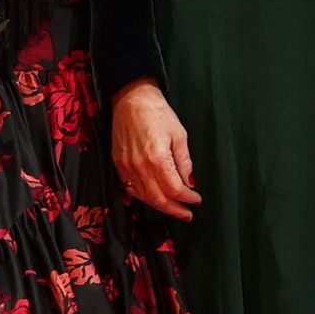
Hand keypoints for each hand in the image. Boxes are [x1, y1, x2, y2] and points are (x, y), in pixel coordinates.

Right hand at [113, 80, 201, 219]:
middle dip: (174, 209)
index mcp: (158, 159)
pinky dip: (143, 196)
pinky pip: (130, 188)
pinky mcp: (118, 164)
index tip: (196, 200)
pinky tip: (153, 198)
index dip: (187, 198)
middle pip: (158, 198)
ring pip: (143, 196)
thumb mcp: (179, 134)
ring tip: (173, 208)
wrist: (132, 99)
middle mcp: (140, 166)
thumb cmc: (158, 113)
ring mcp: (126, 167)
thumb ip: (184, 161)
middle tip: (187, 214)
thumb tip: (189, 181)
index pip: (175, 189)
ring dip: (160, 205)